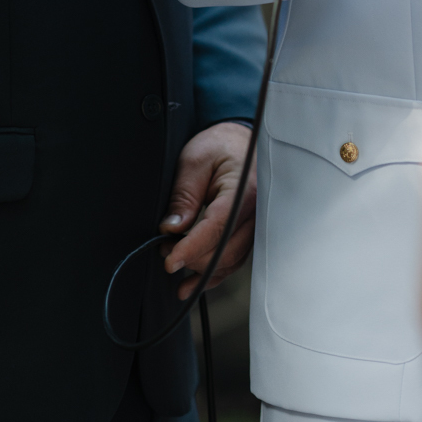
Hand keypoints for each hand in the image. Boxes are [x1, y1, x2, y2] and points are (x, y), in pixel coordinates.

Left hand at [160, 122, 255, 301]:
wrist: (238, 141)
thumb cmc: (218, 146)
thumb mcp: (193, 161)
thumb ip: (184, 196)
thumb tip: (171, 229)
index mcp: (244, 190)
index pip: (218, 228)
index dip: (192, 249)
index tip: (170, 262)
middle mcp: (257, 212)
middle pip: (226, 250)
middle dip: (193, 260)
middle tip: (164, 253)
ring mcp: (256, 225)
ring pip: (232, 260)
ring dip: (203, 269)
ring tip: (175, 265)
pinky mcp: (250, 233)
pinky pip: (235, 259)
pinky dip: (215, 271)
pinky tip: (195, 281)